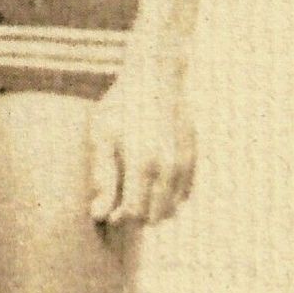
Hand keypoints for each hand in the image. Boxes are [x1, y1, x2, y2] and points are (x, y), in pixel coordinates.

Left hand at [86, 67, 195, 226]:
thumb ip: (102, 178)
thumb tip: (99, 215)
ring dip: (154, 209)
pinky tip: (153, 183)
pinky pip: (185, 194)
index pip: (135, 213)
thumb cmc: (122, 105)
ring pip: (173, 209)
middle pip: (155, 216)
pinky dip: (170, 197)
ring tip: (136, 192)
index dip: (119, 216)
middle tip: (121, 199)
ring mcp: (185, 163)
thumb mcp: (102, 136)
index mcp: (142, 163)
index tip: (109, 208)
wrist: (156, 76)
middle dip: (136, 215)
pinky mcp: (193, 157)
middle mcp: (169, 167)